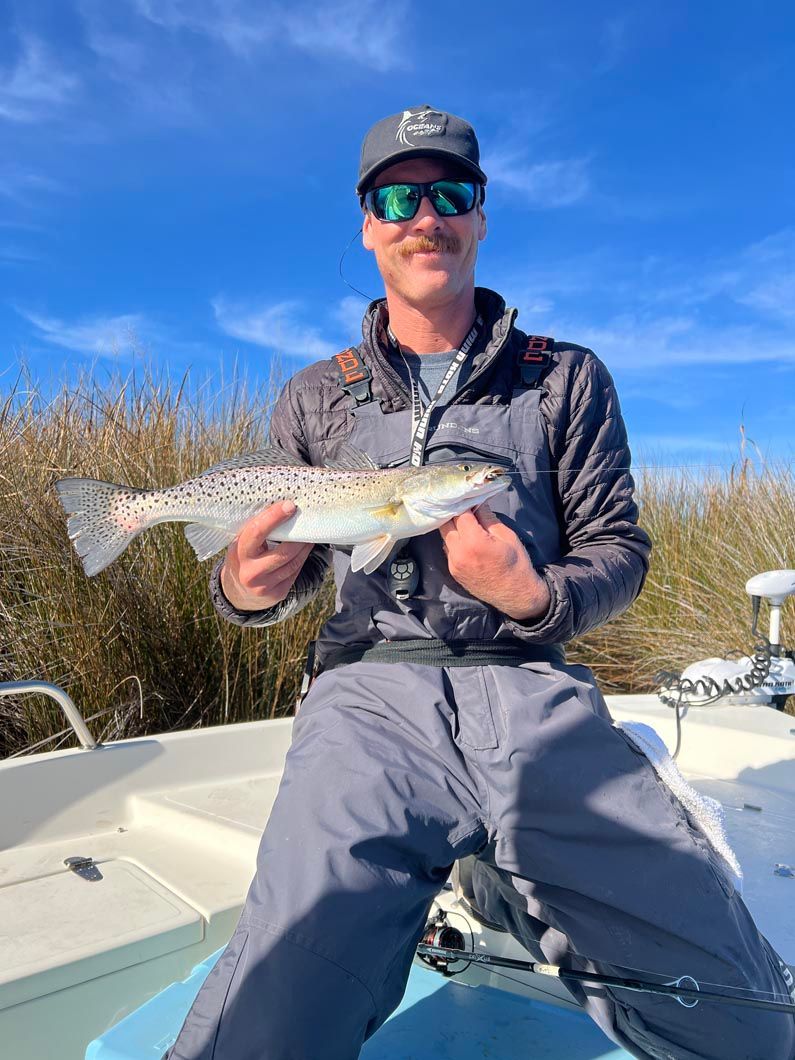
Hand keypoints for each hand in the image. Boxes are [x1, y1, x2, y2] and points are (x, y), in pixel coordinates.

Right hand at [220, 500, 312, 611]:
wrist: (237, 591)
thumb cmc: (243, 558)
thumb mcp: (241, 544)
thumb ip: (256, 531)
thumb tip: (281, 507)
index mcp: (239, 554)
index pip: (257, 532)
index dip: (274, 517)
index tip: (289, 505)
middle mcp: (250, 572)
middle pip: (283, 552)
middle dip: (298, 536)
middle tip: (307, 520)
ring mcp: (264, 586)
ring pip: (293, 563)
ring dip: (305, 547)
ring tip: (310, 534)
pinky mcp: (277, 593)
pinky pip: (295, 573)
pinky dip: (302, 558)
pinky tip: (305, 549)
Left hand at [438, 503, 550, 620]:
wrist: (516, 595)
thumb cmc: (516, 564)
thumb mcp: (507, 536)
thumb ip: (488, 518)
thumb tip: (477, 502)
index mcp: (473, 541)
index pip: (460, 513)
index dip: (464, 503)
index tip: (469, 497)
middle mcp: (458, 552)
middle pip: (446, 523)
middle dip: (454, 513)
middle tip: (465, 507)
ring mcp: (453, 563)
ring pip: (444, 535)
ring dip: (452, 526)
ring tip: (465, 522)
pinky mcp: (453, 570)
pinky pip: (447, 548)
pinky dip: (453, 539)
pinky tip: (464, 537)